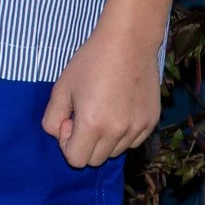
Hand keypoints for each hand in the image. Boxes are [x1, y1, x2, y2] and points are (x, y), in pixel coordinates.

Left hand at [42, 26, 163, 167]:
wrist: (128, 43)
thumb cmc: (90, 62)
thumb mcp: (61, 87)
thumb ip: (52, 118)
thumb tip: (61, 135)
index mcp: (92, 123)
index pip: (76, 160)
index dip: (67, 144)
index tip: (69, 122)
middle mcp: (118, 131)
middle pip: (95, 160)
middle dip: (84, 144)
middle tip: (83, 115)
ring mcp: (138, 128)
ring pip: (115, 152)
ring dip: (103, 140)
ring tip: (101, 110)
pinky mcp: (151, 123)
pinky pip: (132, 142)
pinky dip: (122, 134)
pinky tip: (117, 109)